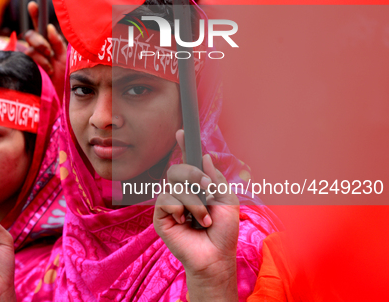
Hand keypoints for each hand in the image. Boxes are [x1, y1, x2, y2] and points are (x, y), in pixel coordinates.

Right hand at [24, 1, 66, 98]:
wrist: (61, 91)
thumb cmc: (64, 73)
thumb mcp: (64, 55)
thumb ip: (57, 41)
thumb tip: (48, 27)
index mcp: (47, 42)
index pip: (39, 25)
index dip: (34, 14)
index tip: (33, 5)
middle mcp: (37, 48)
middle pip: (30, 35)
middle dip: (39, 41)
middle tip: (49, 51)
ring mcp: (30, 57)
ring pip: (30, 49)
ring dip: (42, 57)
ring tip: (51, 66)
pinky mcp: (26, 67)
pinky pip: (30, 59)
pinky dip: (41, 64)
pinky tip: (47, 70)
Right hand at [153, 130, 239, 301]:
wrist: (216, 256)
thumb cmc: (223, 232)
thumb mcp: (227, 201)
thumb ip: (216, 179)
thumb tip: (206, 157)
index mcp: (197, 187)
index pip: (188, 162)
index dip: (184, 146)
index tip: (181, 132)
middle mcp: (181, 193)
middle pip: (177, 169)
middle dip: (194, 175)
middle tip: (208, 191)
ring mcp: (170, 205)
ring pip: (174, 185)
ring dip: (195, 202)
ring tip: (204, 220)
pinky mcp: (161, 217)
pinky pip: (166, 200)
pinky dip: (180, 210)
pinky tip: (186, 223)